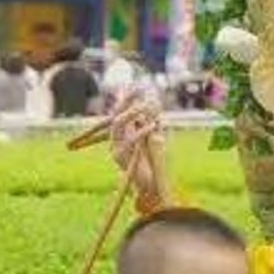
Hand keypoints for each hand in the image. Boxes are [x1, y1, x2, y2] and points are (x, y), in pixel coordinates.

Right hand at [108, 90, 169, 207]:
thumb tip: (154, 102)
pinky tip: (153, 126)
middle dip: (126, 101)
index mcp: (124, 135)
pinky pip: (129, 140)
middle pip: (116, 115)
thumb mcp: (158, 138)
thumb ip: (154, 122)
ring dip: (132, 112)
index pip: (121, 112)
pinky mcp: (121, 158)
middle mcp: (116, 140)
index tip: (139, 86)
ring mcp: (116, 148)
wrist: (155, 187)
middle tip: (140, 92)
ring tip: (145, 106)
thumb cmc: (157, 163)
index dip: (128, 99)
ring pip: (117, 124)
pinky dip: (141, 130)